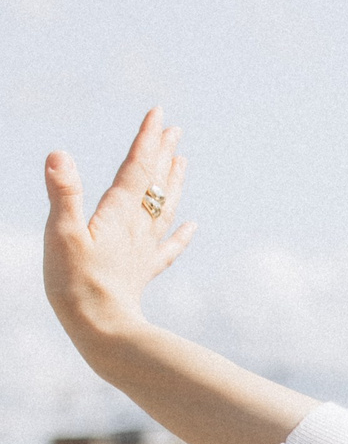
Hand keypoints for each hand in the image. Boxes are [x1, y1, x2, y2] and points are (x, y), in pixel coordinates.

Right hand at [43, 108, 195, 344]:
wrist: (102, 330)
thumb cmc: (76, 283)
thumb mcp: (62, 234)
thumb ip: (63, 194)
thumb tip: (58, 154)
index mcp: (118, 214)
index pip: (136, 167)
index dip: (147, 139)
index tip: (160, 113)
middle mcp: (137, 228)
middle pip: (155, 183)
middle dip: (163, 153)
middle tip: (175, 129)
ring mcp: (142, 250)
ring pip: (165, 209)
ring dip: (174, 183)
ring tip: (184, 161)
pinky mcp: (142, 272)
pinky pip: (167, 248)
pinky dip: (181, 234)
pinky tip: (193, 226)